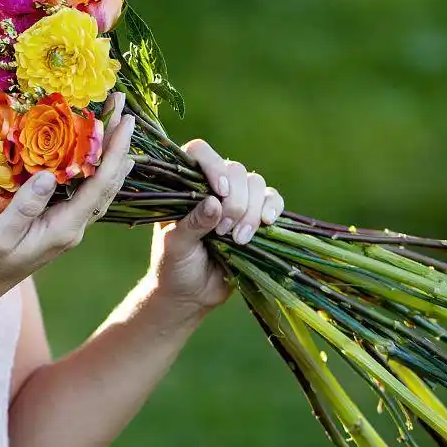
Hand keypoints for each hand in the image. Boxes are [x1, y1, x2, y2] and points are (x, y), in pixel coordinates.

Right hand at [0, 92, 137, 305]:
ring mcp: (63, 225)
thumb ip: (24, 207)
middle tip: (123, 108)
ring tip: (113, 122)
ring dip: (107, 154)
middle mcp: (72, 226)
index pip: (101, 184)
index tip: (125, 118)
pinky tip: (86, 152)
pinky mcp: (52, 222)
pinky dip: (89, 166)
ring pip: (97, 186)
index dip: (115, 150)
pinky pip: (80, 190)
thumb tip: (47, 175)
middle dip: (118, 145)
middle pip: (106, 182)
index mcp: (64, 228)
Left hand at [145, 139, 284, 316]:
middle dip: (235, 203)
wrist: (191, 294)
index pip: (200, 152)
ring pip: (256, 184)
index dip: (213, 165)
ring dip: (252, 211)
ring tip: (238, 239)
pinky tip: (267, 224)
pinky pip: (272, 200)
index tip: (220, 192)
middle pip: (235, 170)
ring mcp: (236, 200)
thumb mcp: (175, 246)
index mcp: (184, 185)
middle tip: (222, 232)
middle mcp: (212, 186)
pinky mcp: (256, 216)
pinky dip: (272, 208)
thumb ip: (192, 224)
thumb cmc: (174, 266)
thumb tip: (214, 202)